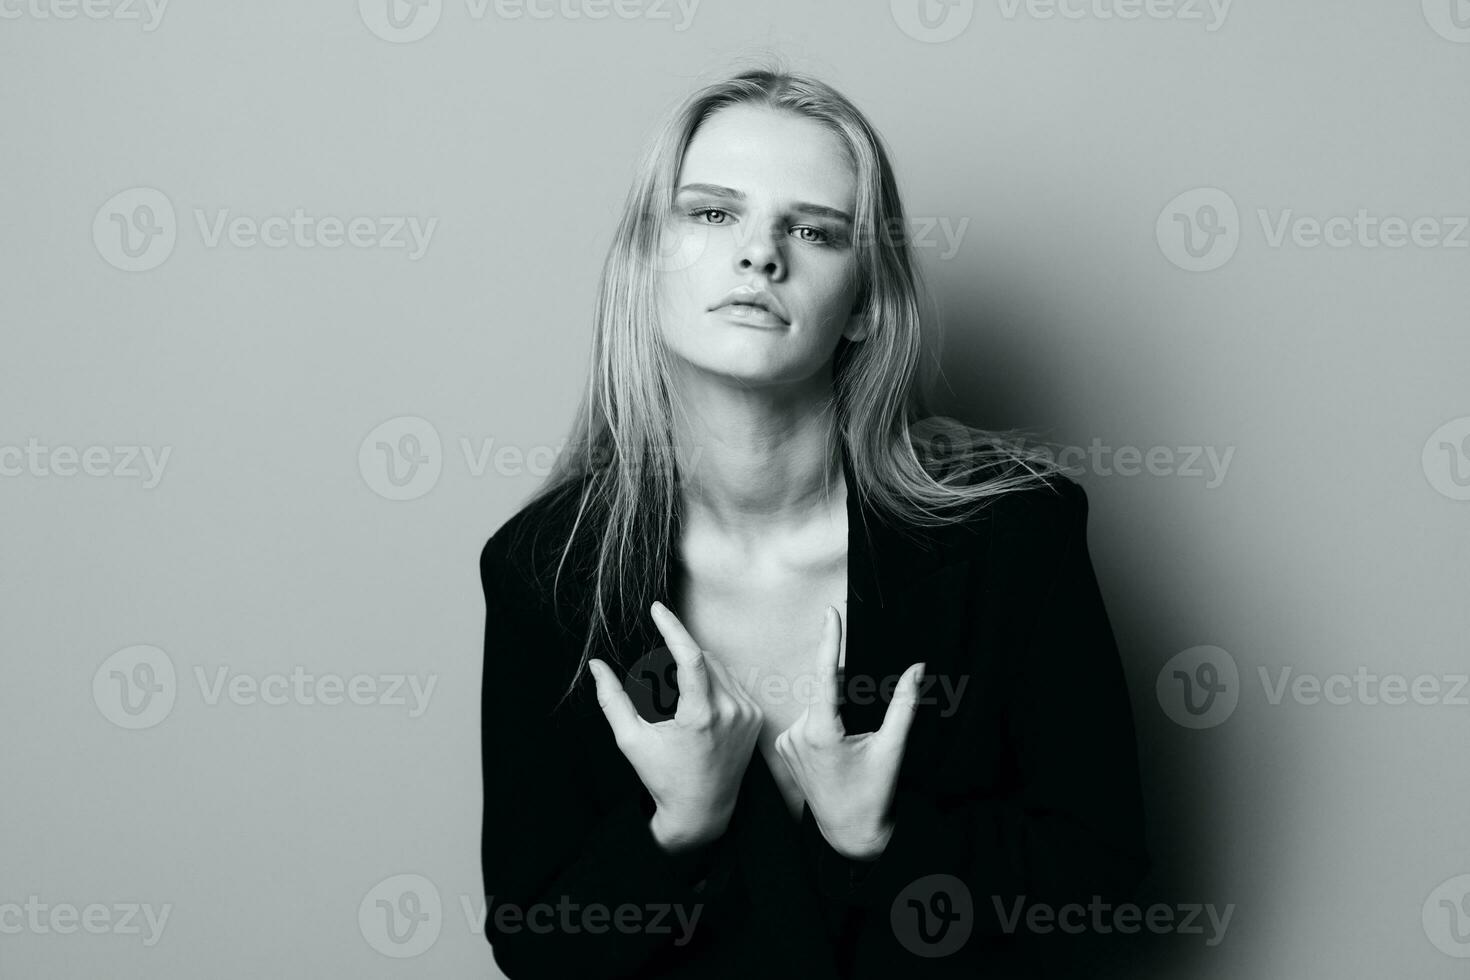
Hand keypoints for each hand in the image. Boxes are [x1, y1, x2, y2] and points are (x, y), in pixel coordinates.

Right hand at [588, 601, 763, 851]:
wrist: (702, 810)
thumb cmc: (663, 777)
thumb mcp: (631, 740)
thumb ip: (612, 699)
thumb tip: (596, 665)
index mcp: (700, 715)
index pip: (690, 655)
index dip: (672, 626)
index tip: (658, 608)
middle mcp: (730, 711)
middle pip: (704, 657)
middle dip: (681, 652)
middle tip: (658, 673)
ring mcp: (747, 714)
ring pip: (721, 667)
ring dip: (698, 665)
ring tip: (678, 693)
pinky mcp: (756, 718)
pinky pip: (733, 683)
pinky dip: (715, 681)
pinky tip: (700, 699)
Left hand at [774, 606, 923, 860]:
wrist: (849, 833)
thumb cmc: (873, 794)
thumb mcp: (892, 748)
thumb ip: (903, 705)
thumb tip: (916, 668)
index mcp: (822, 733)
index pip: (826, 675)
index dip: (829, 640)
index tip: (831, 612)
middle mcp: (797, 734)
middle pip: (826, 691)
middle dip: (848, 689)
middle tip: (867, 721)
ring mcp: (787, 742)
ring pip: (816, 705)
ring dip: (836, 706)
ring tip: (854, 741)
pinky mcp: (784, 749)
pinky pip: (807, 720)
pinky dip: (824, 719)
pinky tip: (838, 745)